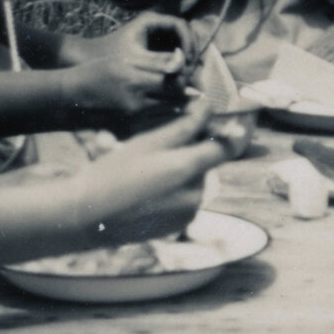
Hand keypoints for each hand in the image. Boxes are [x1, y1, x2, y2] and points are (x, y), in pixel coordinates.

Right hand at [61, 52, 189, 130]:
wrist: (71, 94)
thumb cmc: (97, 71)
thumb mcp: (125, 60)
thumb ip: (155, 62)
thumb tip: (182, 61)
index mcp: (135, 82)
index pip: (175, 84)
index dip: (186, 80)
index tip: (188, 75)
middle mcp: (136, 103)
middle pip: (175, 100)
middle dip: (186, 94)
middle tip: (193, 89)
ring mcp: (132, 118)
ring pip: (168, 113)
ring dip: (178, 105)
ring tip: (183, 98)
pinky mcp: (129, 128)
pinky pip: (156, 122)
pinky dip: (165, 115)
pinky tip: (166, 108)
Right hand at [67, 106, 227, 245]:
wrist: (86, 217)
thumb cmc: (113, 173)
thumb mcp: (148, 143)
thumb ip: (185, 126)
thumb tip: (208, 107)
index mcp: (188, 169)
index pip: (230, 147)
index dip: (241, 129)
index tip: (247, 116)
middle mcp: (195, 195)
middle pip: (206, 162)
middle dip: (194, 150)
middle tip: (162, 145)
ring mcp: (188, 213)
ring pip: (195, 180)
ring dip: (182, 170)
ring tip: (145, 170)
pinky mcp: (178, 226)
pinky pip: (185, 199)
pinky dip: (174, 189)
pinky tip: (146, 188)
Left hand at [76, 13, 189, 66]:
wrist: (87, 58)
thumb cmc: (109, 56)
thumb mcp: (136, 60)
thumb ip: (160, 63)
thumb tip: (184, 68)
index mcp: (151, 20)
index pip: (181, 25)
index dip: (189, 43)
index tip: (189, 61)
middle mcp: (156, 24)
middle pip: (184, 34)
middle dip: (191, 51)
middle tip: (192, 70)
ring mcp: (155, 34)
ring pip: (180, 43)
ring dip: (186, 58)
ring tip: (187, 76)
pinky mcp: (153, 46)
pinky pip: (172, 51)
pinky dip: (178, 63)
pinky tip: (179, 77)